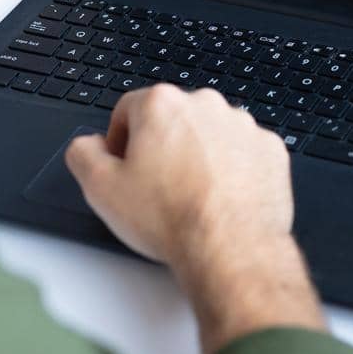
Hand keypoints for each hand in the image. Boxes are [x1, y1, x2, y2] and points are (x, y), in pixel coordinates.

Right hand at [65, 85, 324, 353]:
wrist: (231, 249)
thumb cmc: (172, 219)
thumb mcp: (100, 189)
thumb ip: (83, 154)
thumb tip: (87, 145)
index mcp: (161, 104)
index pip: (128, 110)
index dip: (121, 143)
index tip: (126, 168)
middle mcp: (204, 105)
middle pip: (172, 119)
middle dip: (162, 147)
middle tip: (157, 187)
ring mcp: (242, 125)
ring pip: (209, 134)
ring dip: (199, 156)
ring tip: (191, 196)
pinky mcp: (269, 149)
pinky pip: (243, 152)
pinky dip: (232, 169)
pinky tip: (221, 198)